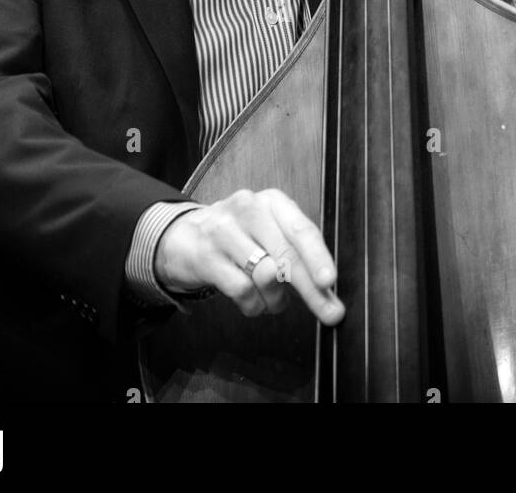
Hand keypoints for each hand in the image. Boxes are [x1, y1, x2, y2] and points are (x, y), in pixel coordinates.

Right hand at [154, 187, 344, 324]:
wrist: (185, 236)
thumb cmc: (241, 236)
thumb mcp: (270, 232)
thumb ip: (298, 256)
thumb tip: (329, 293)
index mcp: (272, 201)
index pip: (300, 229)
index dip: (317, 256)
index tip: (330, 281)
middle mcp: (248, 209)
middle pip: (286, 255)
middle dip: (311, 289)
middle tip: (330, 313)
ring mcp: (224, 231)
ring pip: (265, 275)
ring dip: (276, 299)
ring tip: (275, 301)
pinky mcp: (206, 256)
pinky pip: (242, 290)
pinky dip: (254, 305)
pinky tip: (253, 302)